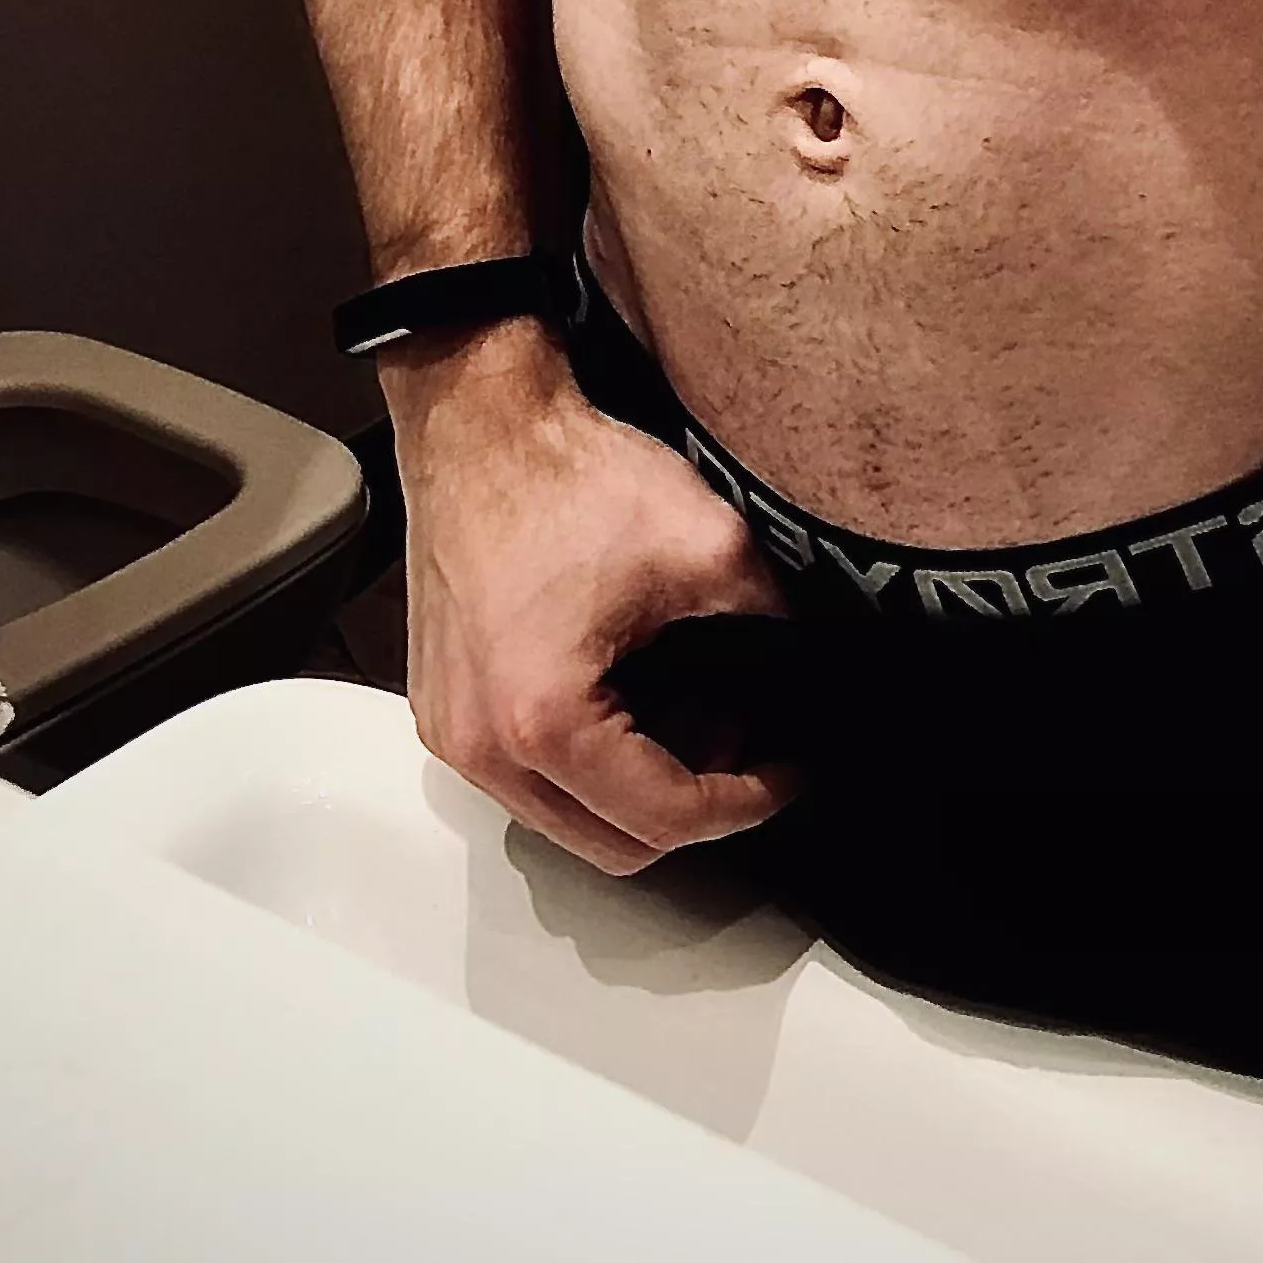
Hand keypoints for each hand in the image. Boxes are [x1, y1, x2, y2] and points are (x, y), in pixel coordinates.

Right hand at [384, 314, 800, 877]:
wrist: (480, 419)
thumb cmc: (564, 472)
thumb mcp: (707, 545)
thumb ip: (775, 617)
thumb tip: (819, 663)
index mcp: (543, 721)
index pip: (664, 818)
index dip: (746, 801)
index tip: (786, 768)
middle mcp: (482, 745)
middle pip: (612, 844)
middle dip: (694, 799)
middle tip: (744, 736)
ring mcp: (453, 733)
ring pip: (568, 817)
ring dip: (640, 780)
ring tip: (690, 699)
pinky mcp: (444, 708)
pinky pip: (527, 776)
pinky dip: (589, 755)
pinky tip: (631, 687)